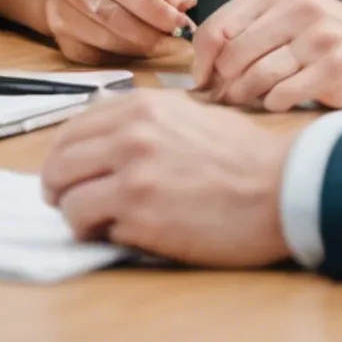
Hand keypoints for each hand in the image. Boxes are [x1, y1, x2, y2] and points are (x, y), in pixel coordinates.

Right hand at [38, 0, 195, 62]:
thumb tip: (184, 3)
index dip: (159, 10)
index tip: (182, 23)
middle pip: (114, 16)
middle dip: (151, 32)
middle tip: (175, 39)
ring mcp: (58, 12)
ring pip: (105, 40)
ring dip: (140, 47)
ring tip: (162, 44)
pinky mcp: (60, 38)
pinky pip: (94, 57)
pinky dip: (120, 57)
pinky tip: (136, 48)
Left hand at [40, 90, 297, 268]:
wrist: (283, 187)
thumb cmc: (246, 159)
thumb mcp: (190, 117)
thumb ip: (146, 123)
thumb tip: (108, 142)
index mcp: (142, 107)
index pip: (73, 129)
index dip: (64, 156)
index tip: (69, 173)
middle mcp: (130, 134)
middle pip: (58, 162)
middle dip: (58, 187)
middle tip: (69, 202)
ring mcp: (133, 173)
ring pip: (66, 197)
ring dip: (76, 214)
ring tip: (97, 223)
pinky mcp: (140, 212)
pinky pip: (91, 224)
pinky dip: (98, 233)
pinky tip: (122, 233)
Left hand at [190, 0, 341, 111]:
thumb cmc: (327, 32)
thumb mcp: (287, 12)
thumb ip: (246, 29)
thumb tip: (202, 69)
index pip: (219, 27)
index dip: (202, 60)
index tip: (202, 79)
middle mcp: (298, 11)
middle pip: (234, 56)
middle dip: (221, 83)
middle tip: (221, 98)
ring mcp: (320, 40)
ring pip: (257, 77)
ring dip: (243, 96)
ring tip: (244, 102)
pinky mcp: (337, 70)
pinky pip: (284, 96)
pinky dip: (273, 104)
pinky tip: (278, 102)